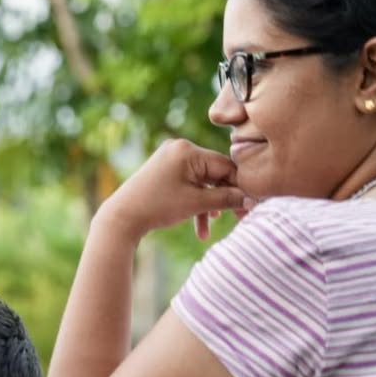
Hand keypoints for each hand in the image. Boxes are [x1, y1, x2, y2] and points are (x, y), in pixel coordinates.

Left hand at [99, 139, 247, 240]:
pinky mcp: (166, 171)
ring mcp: (172, 159)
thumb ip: (226, 199)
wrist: (121, 217)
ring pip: (203, 182)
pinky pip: (189, 185)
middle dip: (225, 198)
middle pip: (215, 173)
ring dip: (209, 205)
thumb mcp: (196, 203)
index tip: (253, 204)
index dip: (240, 186)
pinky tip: (200, 227)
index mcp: (188, 150)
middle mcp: (180, 148)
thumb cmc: (157, 207)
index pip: (225, 166)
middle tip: (241, 218)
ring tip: (214, 224)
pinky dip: (195, 203)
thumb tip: (251, 199)